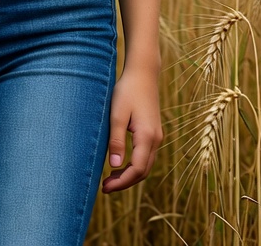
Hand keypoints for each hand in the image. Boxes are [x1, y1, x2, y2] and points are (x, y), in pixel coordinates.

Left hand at [101, 66, 161, 192]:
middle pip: (143, 171)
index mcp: (147, 136)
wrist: (142, 73)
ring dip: (129, 175)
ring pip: (145, 165)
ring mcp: (156, 136)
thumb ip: (116, 140)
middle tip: (104, 187)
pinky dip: (134, 165)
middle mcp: (155, 139)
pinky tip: (120, 164)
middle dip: (125, 182)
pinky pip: (146, 156)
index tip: (105, 187)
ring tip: (110, 179)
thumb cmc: (127, 91)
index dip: (121, 182)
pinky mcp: (153, 132)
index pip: (136, 169)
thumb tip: (114, 165)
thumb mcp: (117, 114)